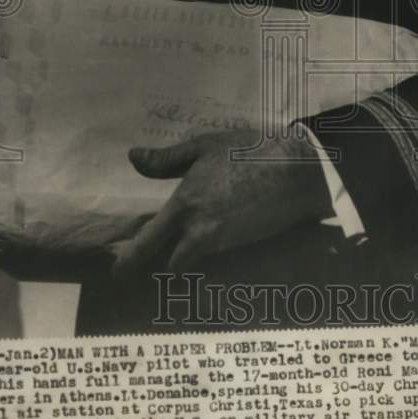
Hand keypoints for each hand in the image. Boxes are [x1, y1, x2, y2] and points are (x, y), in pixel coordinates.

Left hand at [110, 127, 331, 274]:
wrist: (299, 172)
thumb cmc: (249, 152)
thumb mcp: (204, 146)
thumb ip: (166, 159)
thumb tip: (133, 158)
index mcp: (186, 205)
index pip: (150, 242)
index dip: (131, 261)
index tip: (118, 272)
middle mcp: (201, 230)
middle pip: (171, 264)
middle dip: (156, 269)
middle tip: (144, 272)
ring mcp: (225, 242)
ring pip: (195, 260)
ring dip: (184, 258)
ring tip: (177, 250)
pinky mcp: (245, 245)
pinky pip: (217, 255)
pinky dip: (209, 252)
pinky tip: (211, 238)